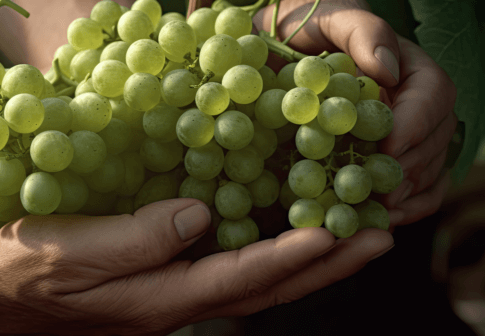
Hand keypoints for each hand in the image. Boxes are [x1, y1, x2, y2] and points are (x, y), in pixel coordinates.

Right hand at [0, 198, 392, 334]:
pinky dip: (263, 251)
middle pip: (262, 288)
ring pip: (250, 280)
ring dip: (302, 259)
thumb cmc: (18, 274)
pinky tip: (277, 231)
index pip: (239, 279)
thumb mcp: (67, 253)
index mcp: (156, 300)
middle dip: (321, 265)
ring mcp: (166, 296)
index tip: (340, 231)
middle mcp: (172, 302)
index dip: (291, 256)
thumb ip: (137, 239)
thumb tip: (200, 215)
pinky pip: (224, 268)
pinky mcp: (155, 283)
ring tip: (347, 232)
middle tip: (376, 236)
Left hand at [252, 0, 457, 230]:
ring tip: (381, 209)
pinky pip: (416, 185)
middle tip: (383, 190)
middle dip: (411, 166)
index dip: (415, 124)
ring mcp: (402, 132)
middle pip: (435, 137)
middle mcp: (412, 102)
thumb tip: (387, 70)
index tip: (387, 147)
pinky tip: (385, 217)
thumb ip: (361, 32)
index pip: (432, 95)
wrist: (276, 48)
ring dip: (409, 190)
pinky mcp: (384, 157)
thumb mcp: (329, 17)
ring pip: (429, 165)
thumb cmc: (305, 26)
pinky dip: (408, 204)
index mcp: (408, 67)